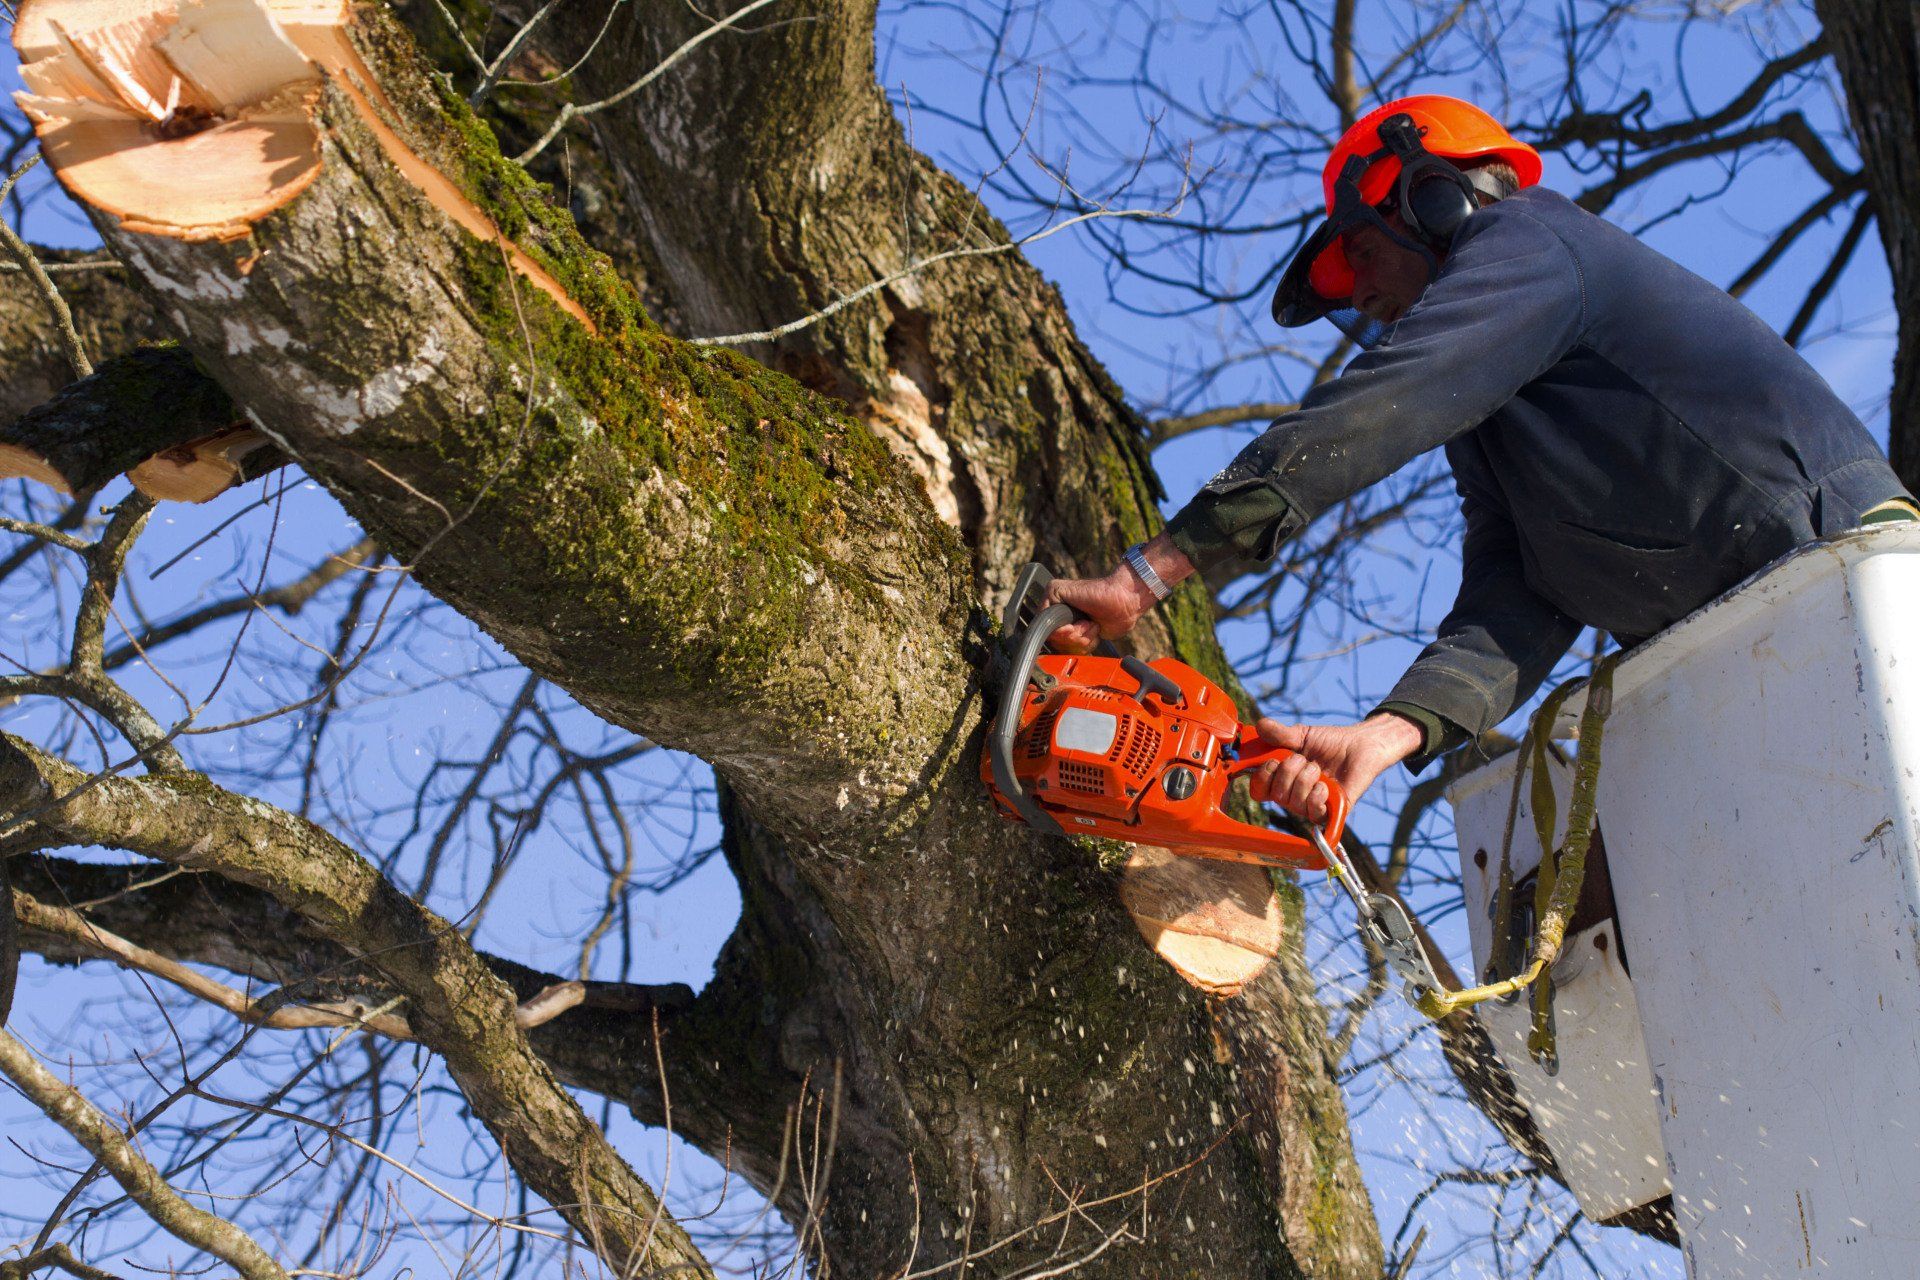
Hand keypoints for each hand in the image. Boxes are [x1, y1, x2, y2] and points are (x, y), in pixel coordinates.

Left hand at [1040, 534, 1194, 650]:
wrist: (1124, 603)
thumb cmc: (1113, 619)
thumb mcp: (1088, 640)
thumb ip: (1071, 643)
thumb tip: (1054, 654)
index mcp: (1065, 621)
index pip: (1056, 644)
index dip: (1072, 649)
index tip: (1089, 642)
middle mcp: (1057, 610)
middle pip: (1052, 641)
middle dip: (1074, 643)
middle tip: (1091, 628)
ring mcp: (1054, 600)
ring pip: (1051, 633)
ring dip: (1075, 636)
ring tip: (1089, 623)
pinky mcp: (1054, 590)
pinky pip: (1048, 619)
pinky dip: (1067, 628)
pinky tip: (1082, 620)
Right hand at [1249, 712, 1424, 823]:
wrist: (1360, 745)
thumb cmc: (1331, 742)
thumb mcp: (1302, 735)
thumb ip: (1280, 733)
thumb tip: (1260, 726)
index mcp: (1282, 779)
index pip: (1259, 790)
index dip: (1262, 777)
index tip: (1272, 761)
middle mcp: (1293, 795)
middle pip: (1276, 795)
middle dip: (1289, 772)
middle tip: (1304, 759)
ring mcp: (1310, 805)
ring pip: (1294, 802)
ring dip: (1306, 779)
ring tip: (1319, 769)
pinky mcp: (1330, 812)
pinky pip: (1313, 812)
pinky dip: (1317, 794)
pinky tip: (1326, 784)